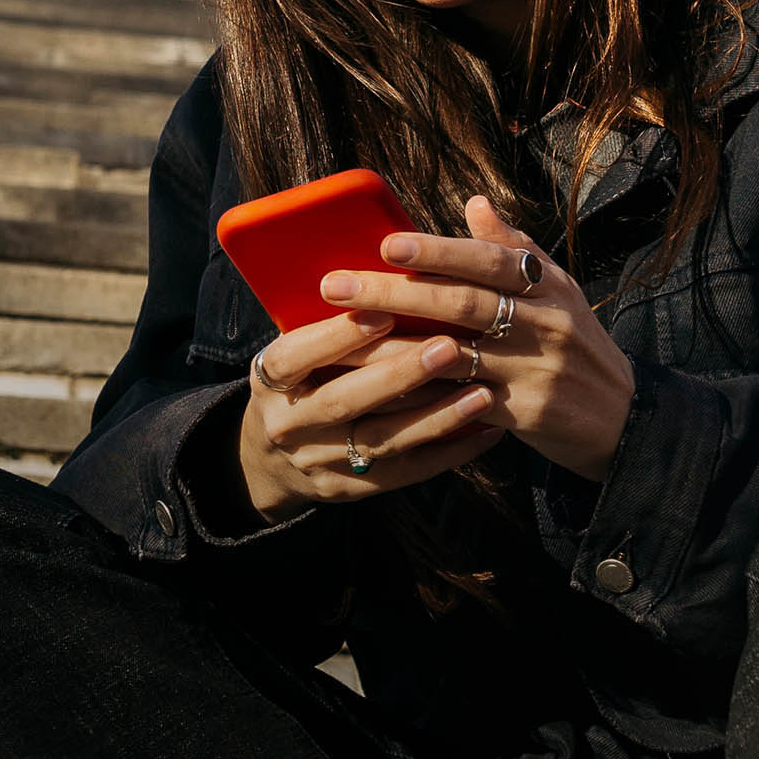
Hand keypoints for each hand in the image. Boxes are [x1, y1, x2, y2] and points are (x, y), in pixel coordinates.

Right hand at [235, 305, 506, 519]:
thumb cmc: (300, 381)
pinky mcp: (353, 490)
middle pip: (344, 400)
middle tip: (449, 347)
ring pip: (382, 441)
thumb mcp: (296, 351)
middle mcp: (288, 424)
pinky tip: (487, 430)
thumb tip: (390, 268)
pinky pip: (407, 473)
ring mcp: (320, 462)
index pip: (297, 355)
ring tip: (483, 392)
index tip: (383, 311)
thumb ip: (332, 319)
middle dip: (399, 374)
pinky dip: (450, 451)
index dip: (337, 336)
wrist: (271, 460)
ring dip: (437, 416)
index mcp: (270, 379)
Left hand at [324, 196, 632, 482]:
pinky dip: (421, 394)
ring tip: (343, 336)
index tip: (387, 242)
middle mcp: (545, 323)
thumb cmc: (577, 346)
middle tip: (336, 284)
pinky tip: (379, 389)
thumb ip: (514, 249)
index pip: (490, 259)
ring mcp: (535, 370)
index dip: (439, 250)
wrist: (624, 419)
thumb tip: (475, 203)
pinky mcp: (525, 414)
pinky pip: (461, 402)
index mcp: (548, 287)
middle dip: (396, 292)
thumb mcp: (559, 292)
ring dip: (393, 346)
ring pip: (454, 353)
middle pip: (462, 302)